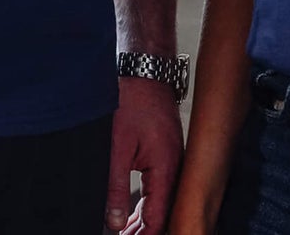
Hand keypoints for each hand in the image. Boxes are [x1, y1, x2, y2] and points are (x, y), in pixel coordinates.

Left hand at [106, 76, 183, 232]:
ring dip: (144, 220)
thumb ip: (116, 187)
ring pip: (162, 201)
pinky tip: (133, 213)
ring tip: (125, 233)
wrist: (144, 70)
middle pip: (163, 213)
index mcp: (166, 167)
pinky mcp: (166, 153)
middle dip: (144, 231)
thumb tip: (115, 222)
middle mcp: (175, 166)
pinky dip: (147, 203)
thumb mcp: (118, 146)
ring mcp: (173, 159)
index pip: (158, 218)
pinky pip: (161, 187)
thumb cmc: (133, 100)